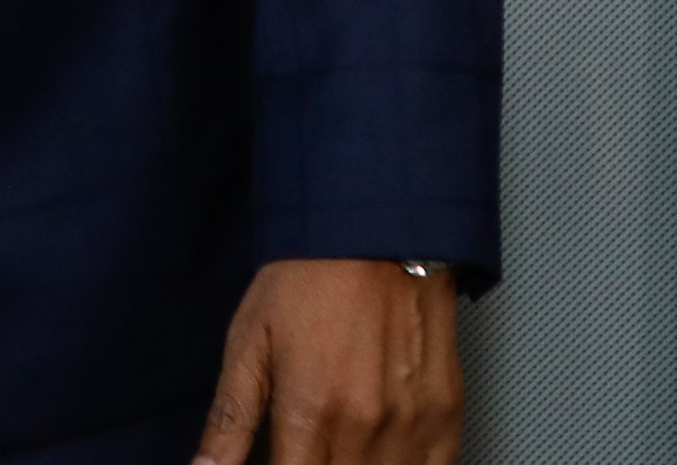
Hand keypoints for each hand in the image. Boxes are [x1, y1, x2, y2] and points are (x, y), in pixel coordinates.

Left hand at [196, 259, 460, 464]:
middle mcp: (365, 428)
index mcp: (310, 413)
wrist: (374, 236)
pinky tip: (379, 454)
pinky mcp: (446, 418)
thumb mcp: (248, 344)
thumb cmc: (308, 281)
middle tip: (305, 447)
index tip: (276, 460)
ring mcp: (412, 426)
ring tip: (335, 448)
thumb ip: (230, 420)